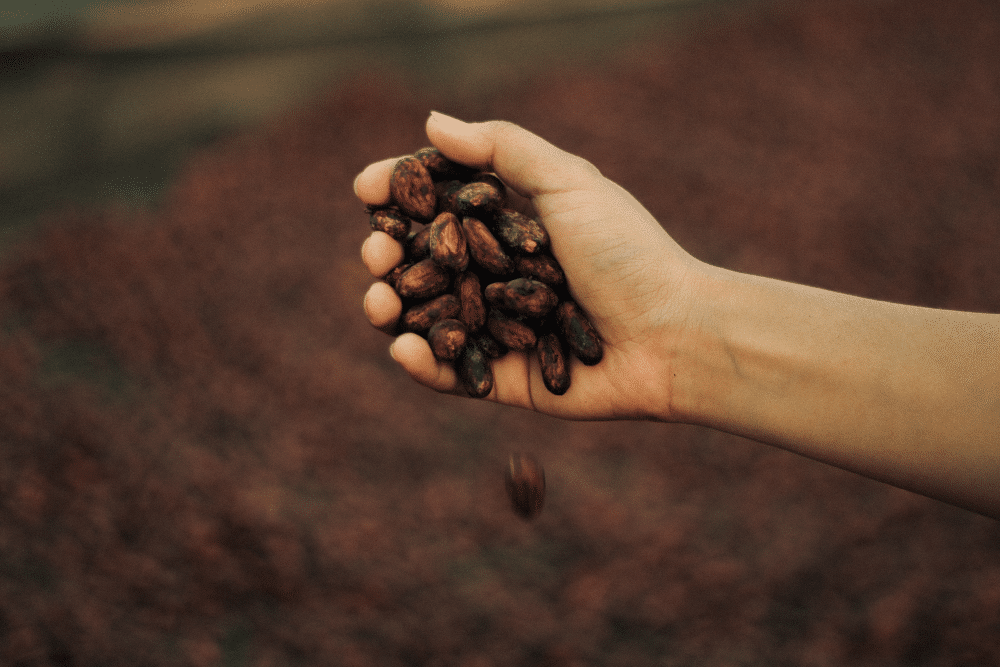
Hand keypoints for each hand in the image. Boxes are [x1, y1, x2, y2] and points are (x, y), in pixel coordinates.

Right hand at [356, 112, 705, 420]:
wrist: (674, 334)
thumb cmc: (628, 252)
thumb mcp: (569, 183)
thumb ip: (502, 149)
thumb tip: (431, 122)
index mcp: (512, 224)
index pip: (440, 204)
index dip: (398, 194)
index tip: (364, 188)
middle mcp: (500, 273)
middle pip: (424, 262)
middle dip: (387, 254)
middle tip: (376, 255)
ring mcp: (500, 327)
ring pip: (429, 317)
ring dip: (392, 307)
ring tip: (379, 299)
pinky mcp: (505, 378)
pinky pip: (453, 373)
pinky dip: (422, 364)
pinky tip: (402, 348)